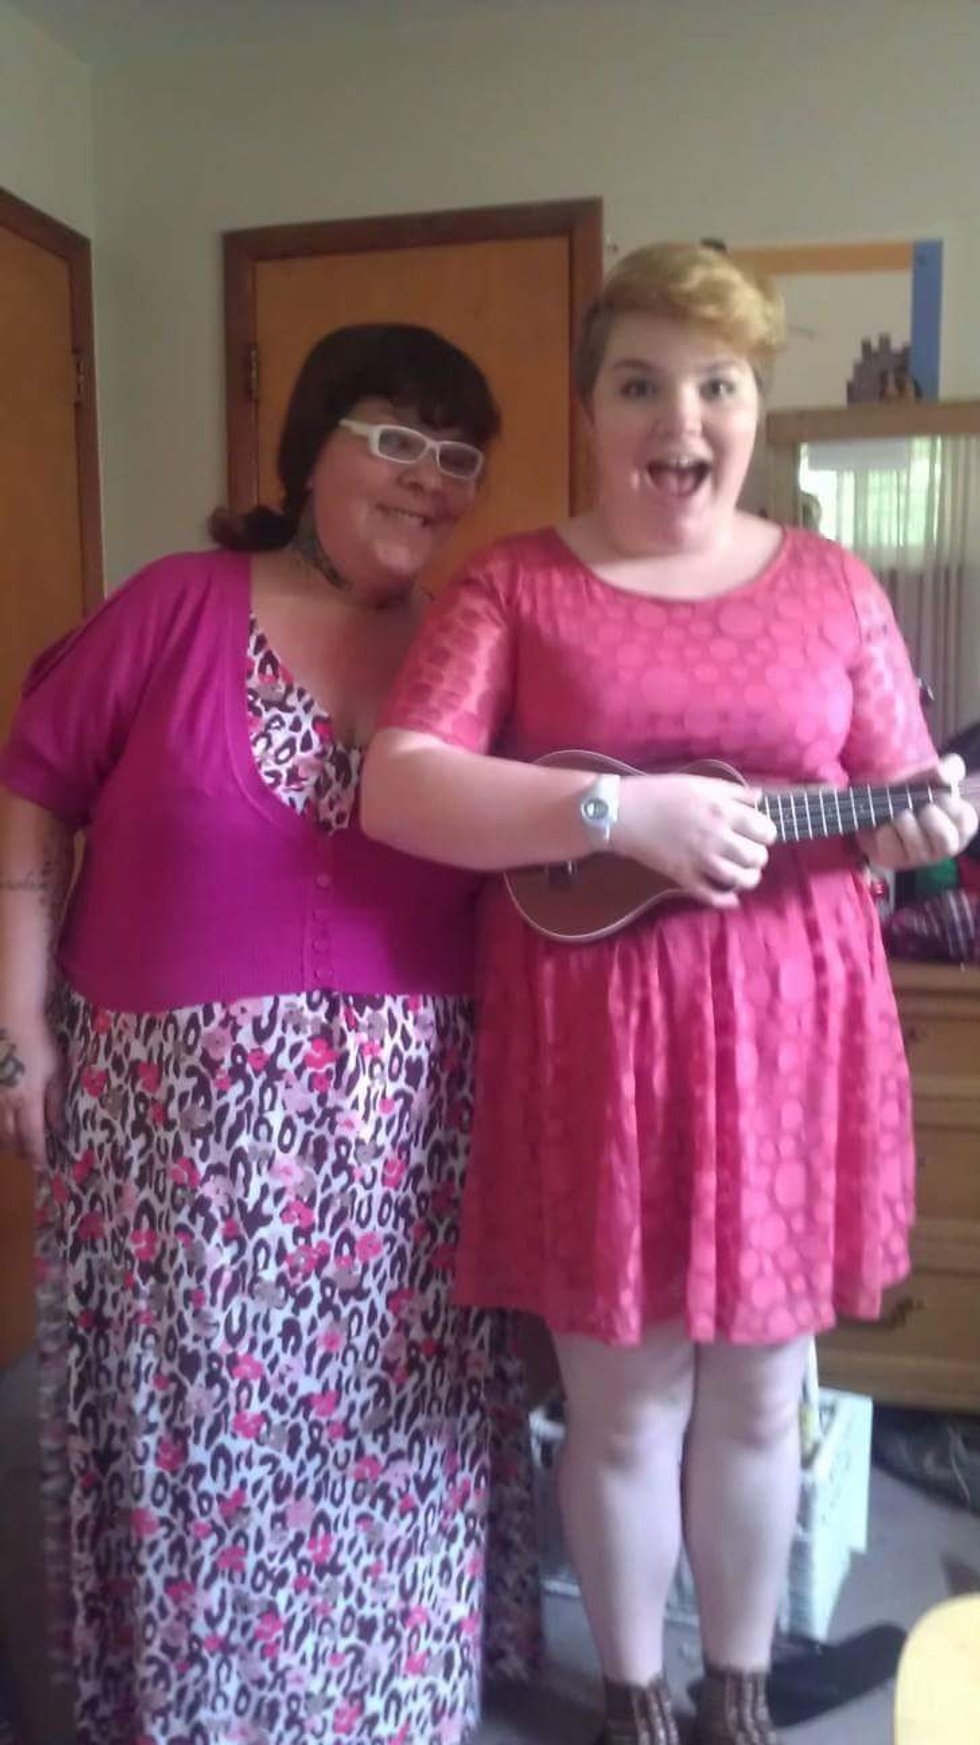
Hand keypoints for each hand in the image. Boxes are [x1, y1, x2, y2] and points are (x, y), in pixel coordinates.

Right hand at [0, 1013, 64, 1167]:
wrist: (12, 1019)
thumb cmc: (39, 1043)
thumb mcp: (56, 1072)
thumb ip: (55, 1102)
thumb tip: (57, 1128)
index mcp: (27, 1099)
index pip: (32, 1137)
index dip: (37, 1155)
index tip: (43, 1166)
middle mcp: (5, 1102)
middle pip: (9, 1138)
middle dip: (20, 1151)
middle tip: (30, 1158)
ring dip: (5, 1142)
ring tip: (16, 1145)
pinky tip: (3, 1125)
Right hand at [616, 772, 776, 907]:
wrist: (623, 812)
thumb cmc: (661, 792)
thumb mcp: (701, 783)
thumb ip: (734, 791)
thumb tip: (760, 799)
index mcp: (722, 811)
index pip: (764, 830)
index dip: (765, 833)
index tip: (758, 832)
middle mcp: (716, 837)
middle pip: (756, 857)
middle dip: (758, 855)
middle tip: (749, 851)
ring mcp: (700, 860)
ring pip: (740, 879)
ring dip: (748, 878)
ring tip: (745, 873)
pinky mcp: (683, 876)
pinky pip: (711, 896)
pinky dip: (726, 900)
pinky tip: (732, 898)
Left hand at [857, 754, 978, 870]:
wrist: (877, 802)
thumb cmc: (915, 791)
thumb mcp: (935, 775)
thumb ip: (949, 768)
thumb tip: (942, 774)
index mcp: (960, 826)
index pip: (965, 820)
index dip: (949, 805)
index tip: (937, 796)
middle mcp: (944, 846)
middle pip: (944, 838)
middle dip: (929, 817)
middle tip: (920, 807)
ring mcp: (920, 857)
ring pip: (918, 846)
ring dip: (905, 822)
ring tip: (900, 813)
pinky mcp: (895, 861)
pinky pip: (892, 848)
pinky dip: (886, 832)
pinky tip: (885, 825)